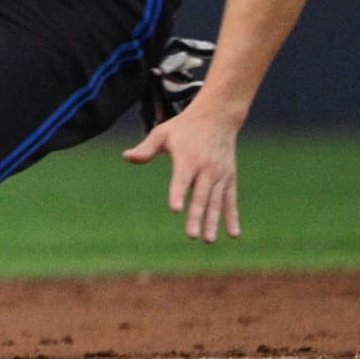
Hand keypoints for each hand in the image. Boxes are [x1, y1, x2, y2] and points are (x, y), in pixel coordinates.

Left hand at [123, 106, 241, 241]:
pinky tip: (233, 234)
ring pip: (216, 202)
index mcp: (188, 159)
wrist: (217, 117)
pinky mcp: (229, 178)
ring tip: (208, 241)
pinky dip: (232, 217)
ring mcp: (220, 175)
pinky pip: (231, 200)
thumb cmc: (184, 127)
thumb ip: (146, 148)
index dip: (178, 194)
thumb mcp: (162, 133)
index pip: (181, 180)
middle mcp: (206, 169)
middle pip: (201, 196)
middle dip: (196, 217)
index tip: (175, 209)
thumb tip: (126, 157)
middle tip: (192, 236)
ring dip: (213, 222)